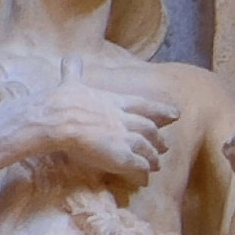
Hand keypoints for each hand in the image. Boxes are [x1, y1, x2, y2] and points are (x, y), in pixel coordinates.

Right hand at [38, 77, 177, 188]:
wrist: (58, 120)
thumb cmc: (61, 102)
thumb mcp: (70, 83)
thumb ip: (73, 72)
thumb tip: (70, 57)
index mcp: (114, 101)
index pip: (143, 105)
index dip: (161, 110)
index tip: (176, 113)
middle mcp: (124, 119)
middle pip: (148, 128)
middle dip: (158, 137)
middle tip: (166, 146)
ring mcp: (124, 137)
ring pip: (146, 147)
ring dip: (153, 156)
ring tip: (157, 164)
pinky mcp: (121, 155)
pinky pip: (138, 164)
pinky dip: (144, 170)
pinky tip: (146, 177)